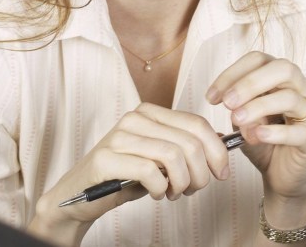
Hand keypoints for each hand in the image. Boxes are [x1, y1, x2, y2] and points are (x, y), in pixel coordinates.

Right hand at [29, 103, 229, 245]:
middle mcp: (134, 118)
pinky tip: (157, 193)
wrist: (81, 193)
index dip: (217, 150)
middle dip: (201, 173)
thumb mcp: (160, 158)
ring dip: (182, 183)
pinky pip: (150, 172)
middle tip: (193, 189)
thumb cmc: (126, 175)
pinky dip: (161, 189)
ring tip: (174, 193)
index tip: (221, 173)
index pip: (196, 123)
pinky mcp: (107, 159)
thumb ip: (185, 146)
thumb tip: (223, 142)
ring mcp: (119, 137)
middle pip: (190, 142)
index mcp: (149, 112)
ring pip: (173, 156)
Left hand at [206, 52, 305, 202]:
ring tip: (236, 120)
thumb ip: (238, 107)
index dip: (231, 74)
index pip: (257, 60)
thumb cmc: (260, 136)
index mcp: (280, 76)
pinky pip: (299, 131)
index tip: (211, 96)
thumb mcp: (242, 118)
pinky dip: (275, 132)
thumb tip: (234, 105)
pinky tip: (257, 135)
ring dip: (258, 107)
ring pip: (289, 98)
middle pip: (282, 69)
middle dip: (250, 83)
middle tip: (227, 102)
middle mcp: (301, 87)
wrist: (279, 172)